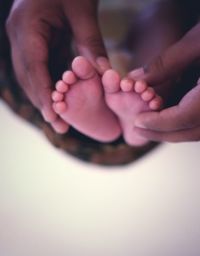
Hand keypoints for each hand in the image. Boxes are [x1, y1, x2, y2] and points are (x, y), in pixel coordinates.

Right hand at [6, 0, 106, 132]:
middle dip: (43, 102)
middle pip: (28, 77)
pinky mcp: (31, 41)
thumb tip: (105, 76)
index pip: (33, 67)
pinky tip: (59, 99)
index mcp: (27, 25)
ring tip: (60, 119)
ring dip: (44, 97)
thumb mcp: (83, 10)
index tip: (54, 117)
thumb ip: (91, 43)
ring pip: (30, 76)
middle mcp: (19, 34)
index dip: (44, 94)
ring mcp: (22, 38)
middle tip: (60, 126)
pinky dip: (48, 85)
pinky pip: (37, 68)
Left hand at [130, 23, 199, 141]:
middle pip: (191, 132)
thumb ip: (167, 63)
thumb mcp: (199, 41)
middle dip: (162, 133)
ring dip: (175, 131)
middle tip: (140, 129)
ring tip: (152, 125)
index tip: (138, 122)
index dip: (158, 123)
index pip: (183, 119)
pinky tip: (172, 116)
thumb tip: (136, 79)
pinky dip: (188, 124)